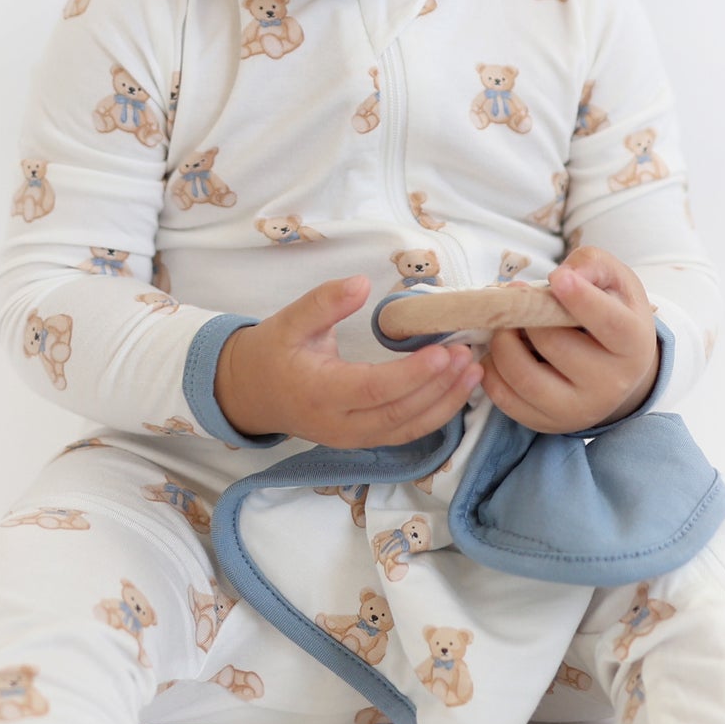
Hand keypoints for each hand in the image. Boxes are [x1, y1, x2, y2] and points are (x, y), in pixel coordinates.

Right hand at [215, 276, 482, 448]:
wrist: (250, 393)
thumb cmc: (271, 352)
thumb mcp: (290, 320)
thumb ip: (325, 301)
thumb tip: (362, 283)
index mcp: (320, 392)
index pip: (375, 388)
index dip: (413, 374)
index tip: (444, 351)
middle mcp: (339, 424)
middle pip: (400, 413)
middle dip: (440, 388)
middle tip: (469, 356)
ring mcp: (352, 438)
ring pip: (408, 429)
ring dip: (446, 404)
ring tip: (474, 373)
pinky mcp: (362, 440)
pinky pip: (404, 432)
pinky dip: (435, 414)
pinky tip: (457, 391)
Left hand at [478, 247, 659, 433]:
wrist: (617, 367)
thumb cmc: (612, 313)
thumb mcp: (615, 280)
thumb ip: (593, 265)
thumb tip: (562, 276)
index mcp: (634, 344)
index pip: (608, 323)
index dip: (580, 299)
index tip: (558, 277)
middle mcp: (611, 384)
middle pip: (553, 343)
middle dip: (526, 314)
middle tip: (517, 298)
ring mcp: (579, 410)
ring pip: (523, 376)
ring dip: (503, 342)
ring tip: (506, 325)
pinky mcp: (548, 424)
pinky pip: (505, 399)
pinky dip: (492, 370)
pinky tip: (502, 351)